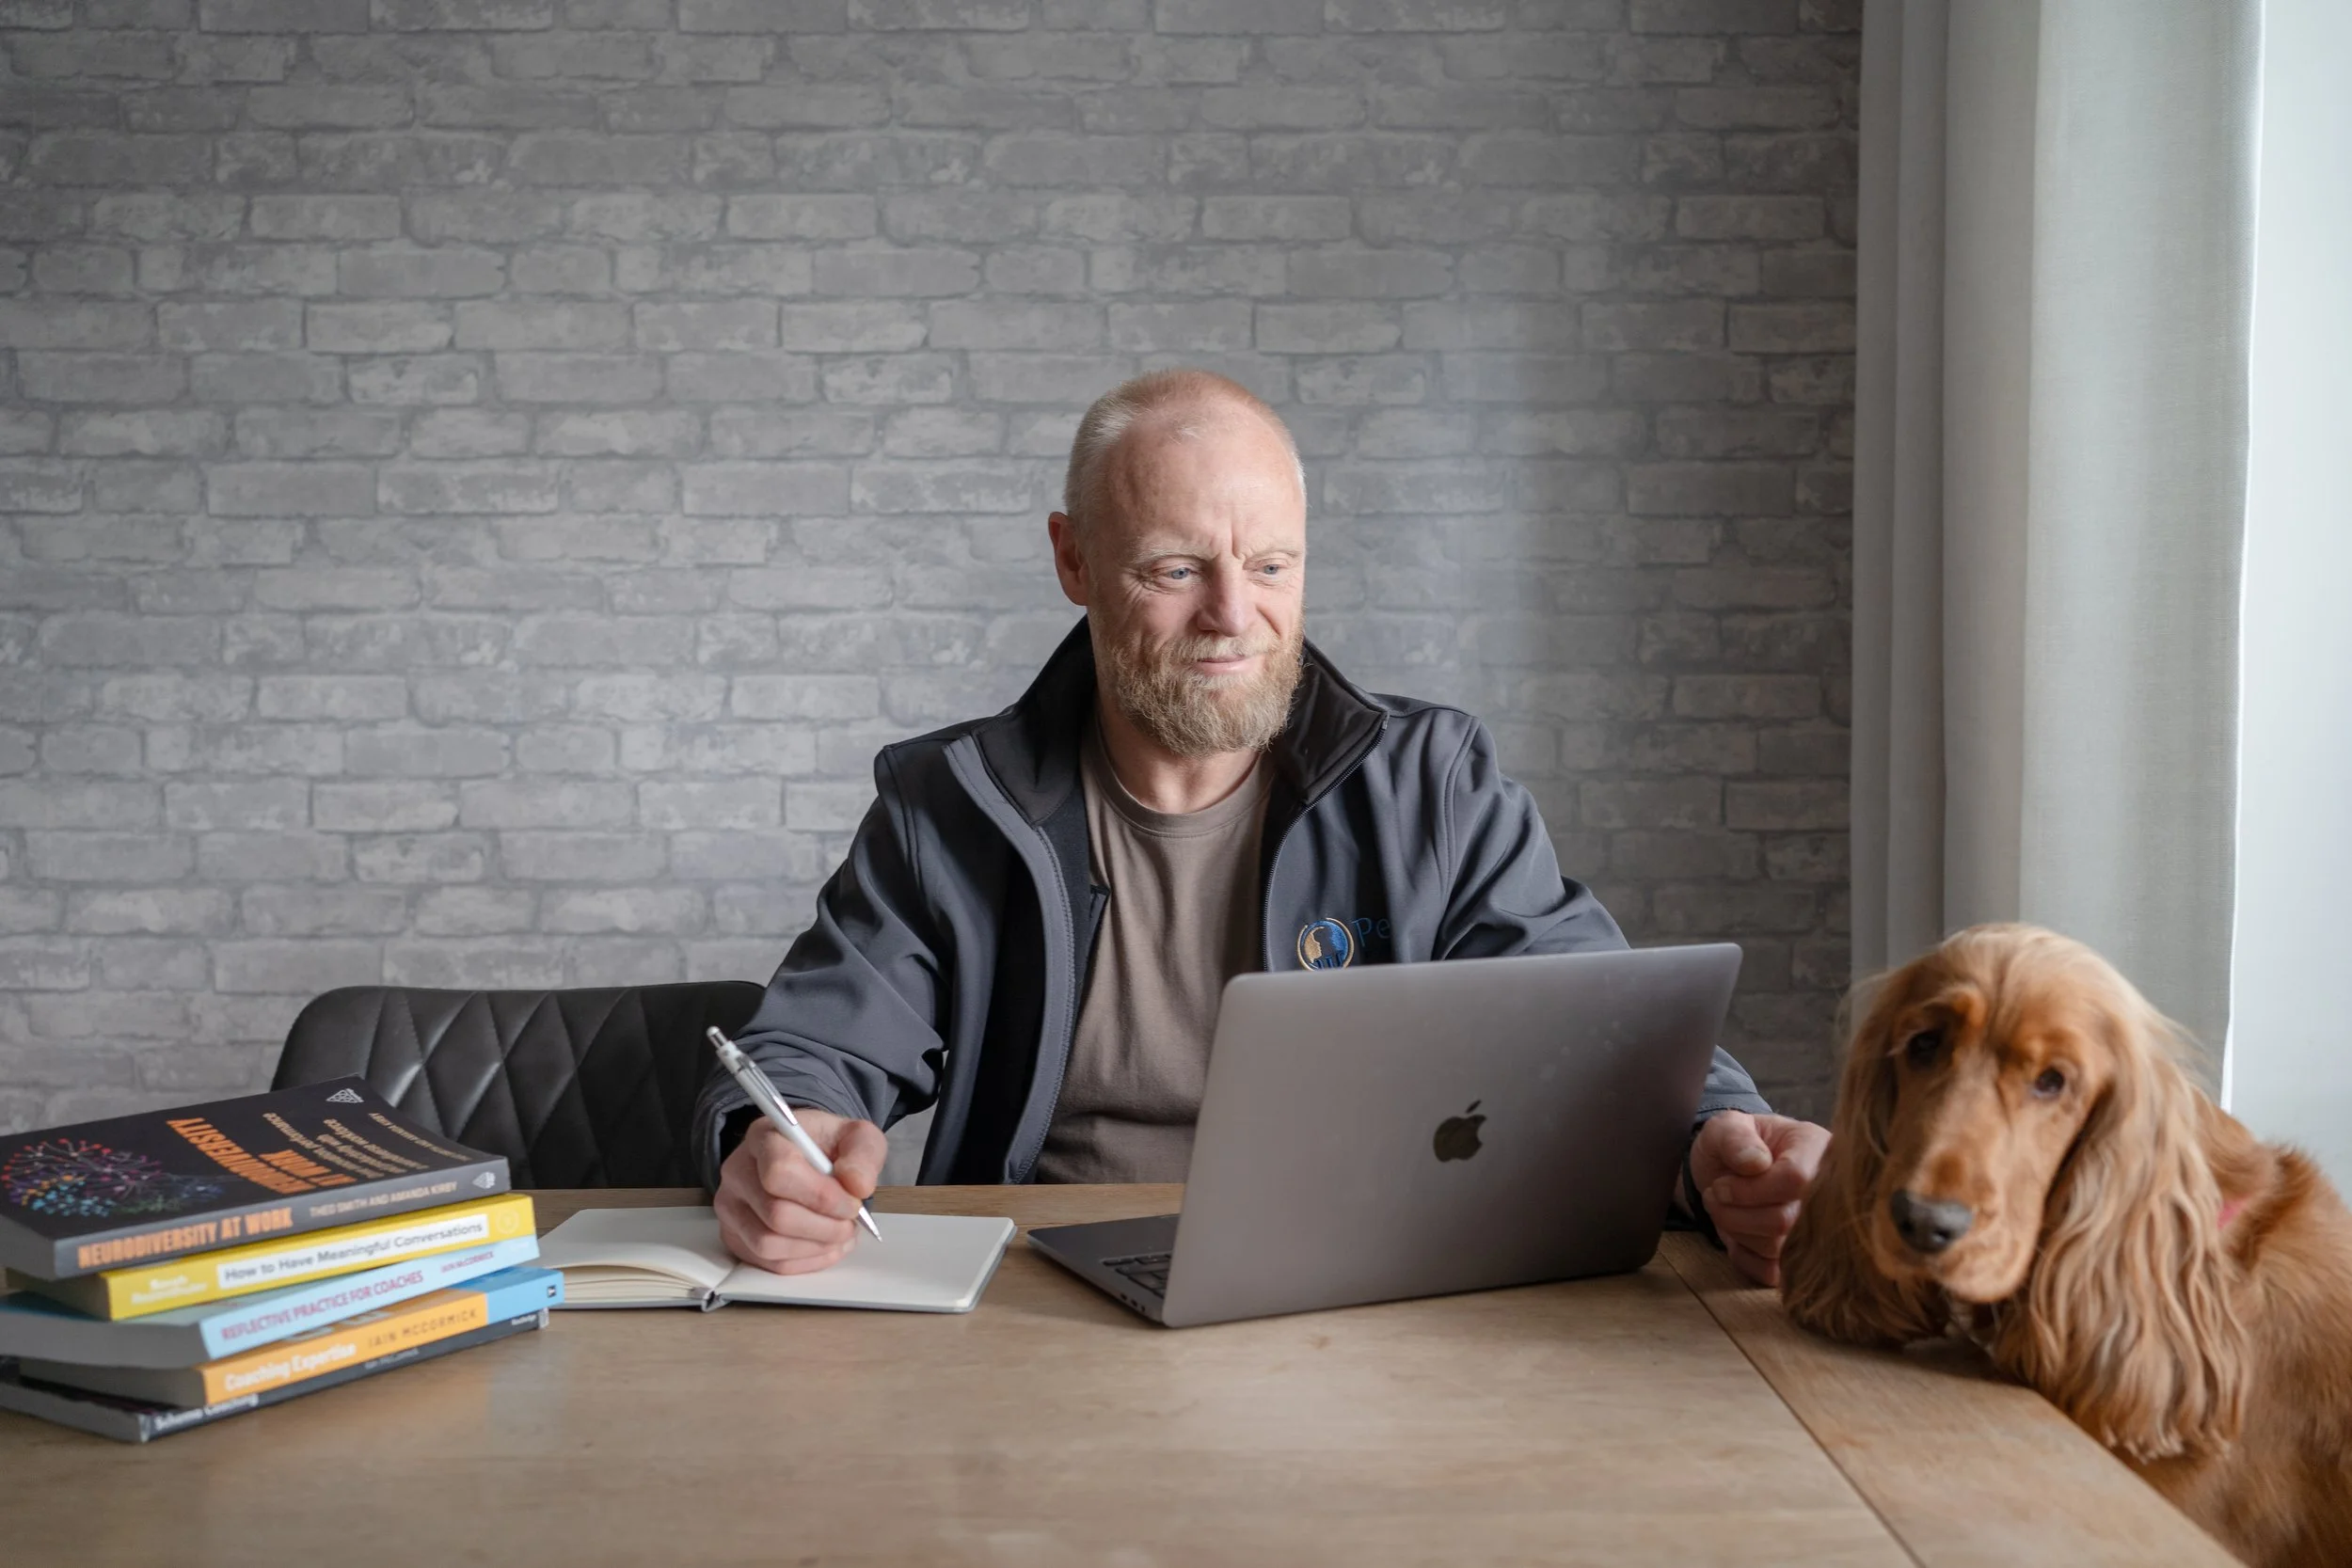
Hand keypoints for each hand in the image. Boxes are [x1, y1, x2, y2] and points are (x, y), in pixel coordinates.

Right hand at [713, 1110, 886, 1274]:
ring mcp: (730, 1207)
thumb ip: (863, 1155)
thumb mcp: (857, 1136)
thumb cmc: (827, 1147)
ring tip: (840, 1235)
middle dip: (824, 1227)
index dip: (821, 1196)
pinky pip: (769, 1263)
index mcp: (764, 1137)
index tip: (852, 1203)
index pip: (779, 1172)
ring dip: (815, 1247)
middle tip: (850, 1224)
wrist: (806, 1158)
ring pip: (769, 1244)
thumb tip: (857, 1186)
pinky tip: (825, 1246)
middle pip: (776, 1215)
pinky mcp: (734, 1236)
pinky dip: (806, 1262)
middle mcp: (738, 1171)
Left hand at [1690, 1110, 1830, 1287]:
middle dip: (1736, 1213)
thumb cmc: (1734, 1145)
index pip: (1796, 1179)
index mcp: (1817, 1148)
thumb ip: (1735, 1137)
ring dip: (1737, 1231)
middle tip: (1714, 1196)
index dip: (1750, 1189)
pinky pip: (1773, 1272)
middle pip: (1787, 1220)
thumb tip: (1754, 1163)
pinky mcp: (1800, 1257)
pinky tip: (1735, 1235)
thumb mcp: (1725, 1127)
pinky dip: (1744, 1257)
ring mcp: (1819, 1228)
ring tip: (1722, 1209)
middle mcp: (1828, 1191)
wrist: (1729, 1171)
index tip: (1721, 1184)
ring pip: (1778, 1248)